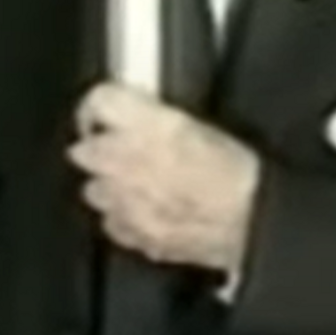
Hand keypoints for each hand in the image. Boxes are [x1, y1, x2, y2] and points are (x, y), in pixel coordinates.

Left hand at [67, 83, 259, 272]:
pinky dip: (125, 218)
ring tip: (138, 185)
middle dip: (100, 150)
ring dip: (110, 186)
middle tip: (124, 151)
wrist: (252, 221)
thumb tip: (138, 116)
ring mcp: (122, 201)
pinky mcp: (132, 233)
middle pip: (83, 149)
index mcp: (142, 123)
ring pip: (94, 189)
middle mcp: (122, 160)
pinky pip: (113, 223)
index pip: (98, 101)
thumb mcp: (197, 126)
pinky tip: (149, 212)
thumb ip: (154, 118)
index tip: (102, 114)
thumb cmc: (238, 174)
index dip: (99, 106)